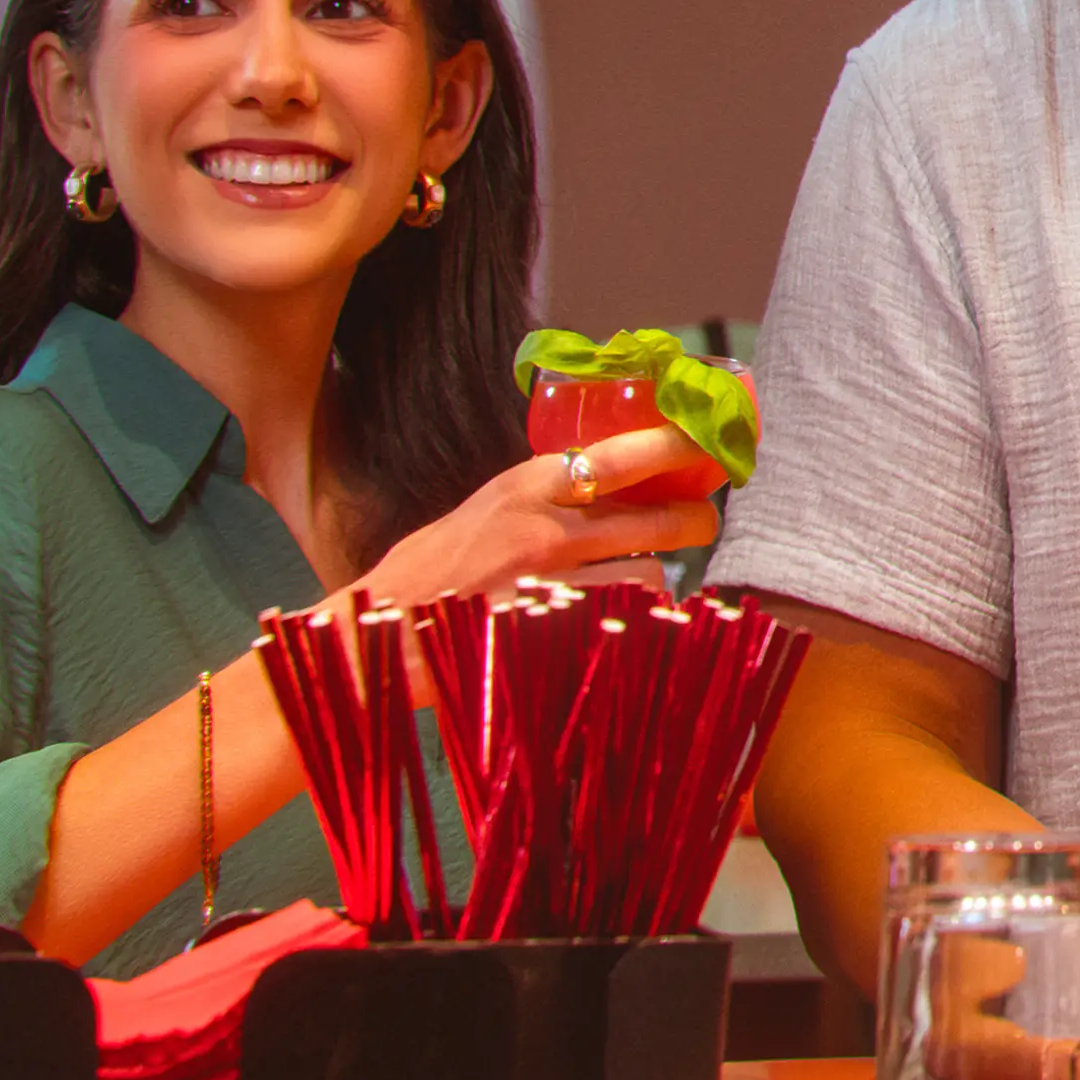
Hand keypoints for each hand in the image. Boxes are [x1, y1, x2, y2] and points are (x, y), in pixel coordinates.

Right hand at [354, 424, 723, 611]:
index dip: (675, 446)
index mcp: (524, 488)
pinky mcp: (549, 634)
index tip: (708, 442)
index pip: (621, 455)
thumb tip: (608, 480)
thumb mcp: (481, 511)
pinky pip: (623, 623)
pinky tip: (630, 623)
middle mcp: (542, 530)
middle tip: (703, 520)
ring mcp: (548, 586)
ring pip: (647, 573)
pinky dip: (637, 620)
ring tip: (654, 578)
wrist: (371, 638)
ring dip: (661, 576)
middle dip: (695, 518)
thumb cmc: (425, 575)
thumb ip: (540, 497)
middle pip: (655, 515)